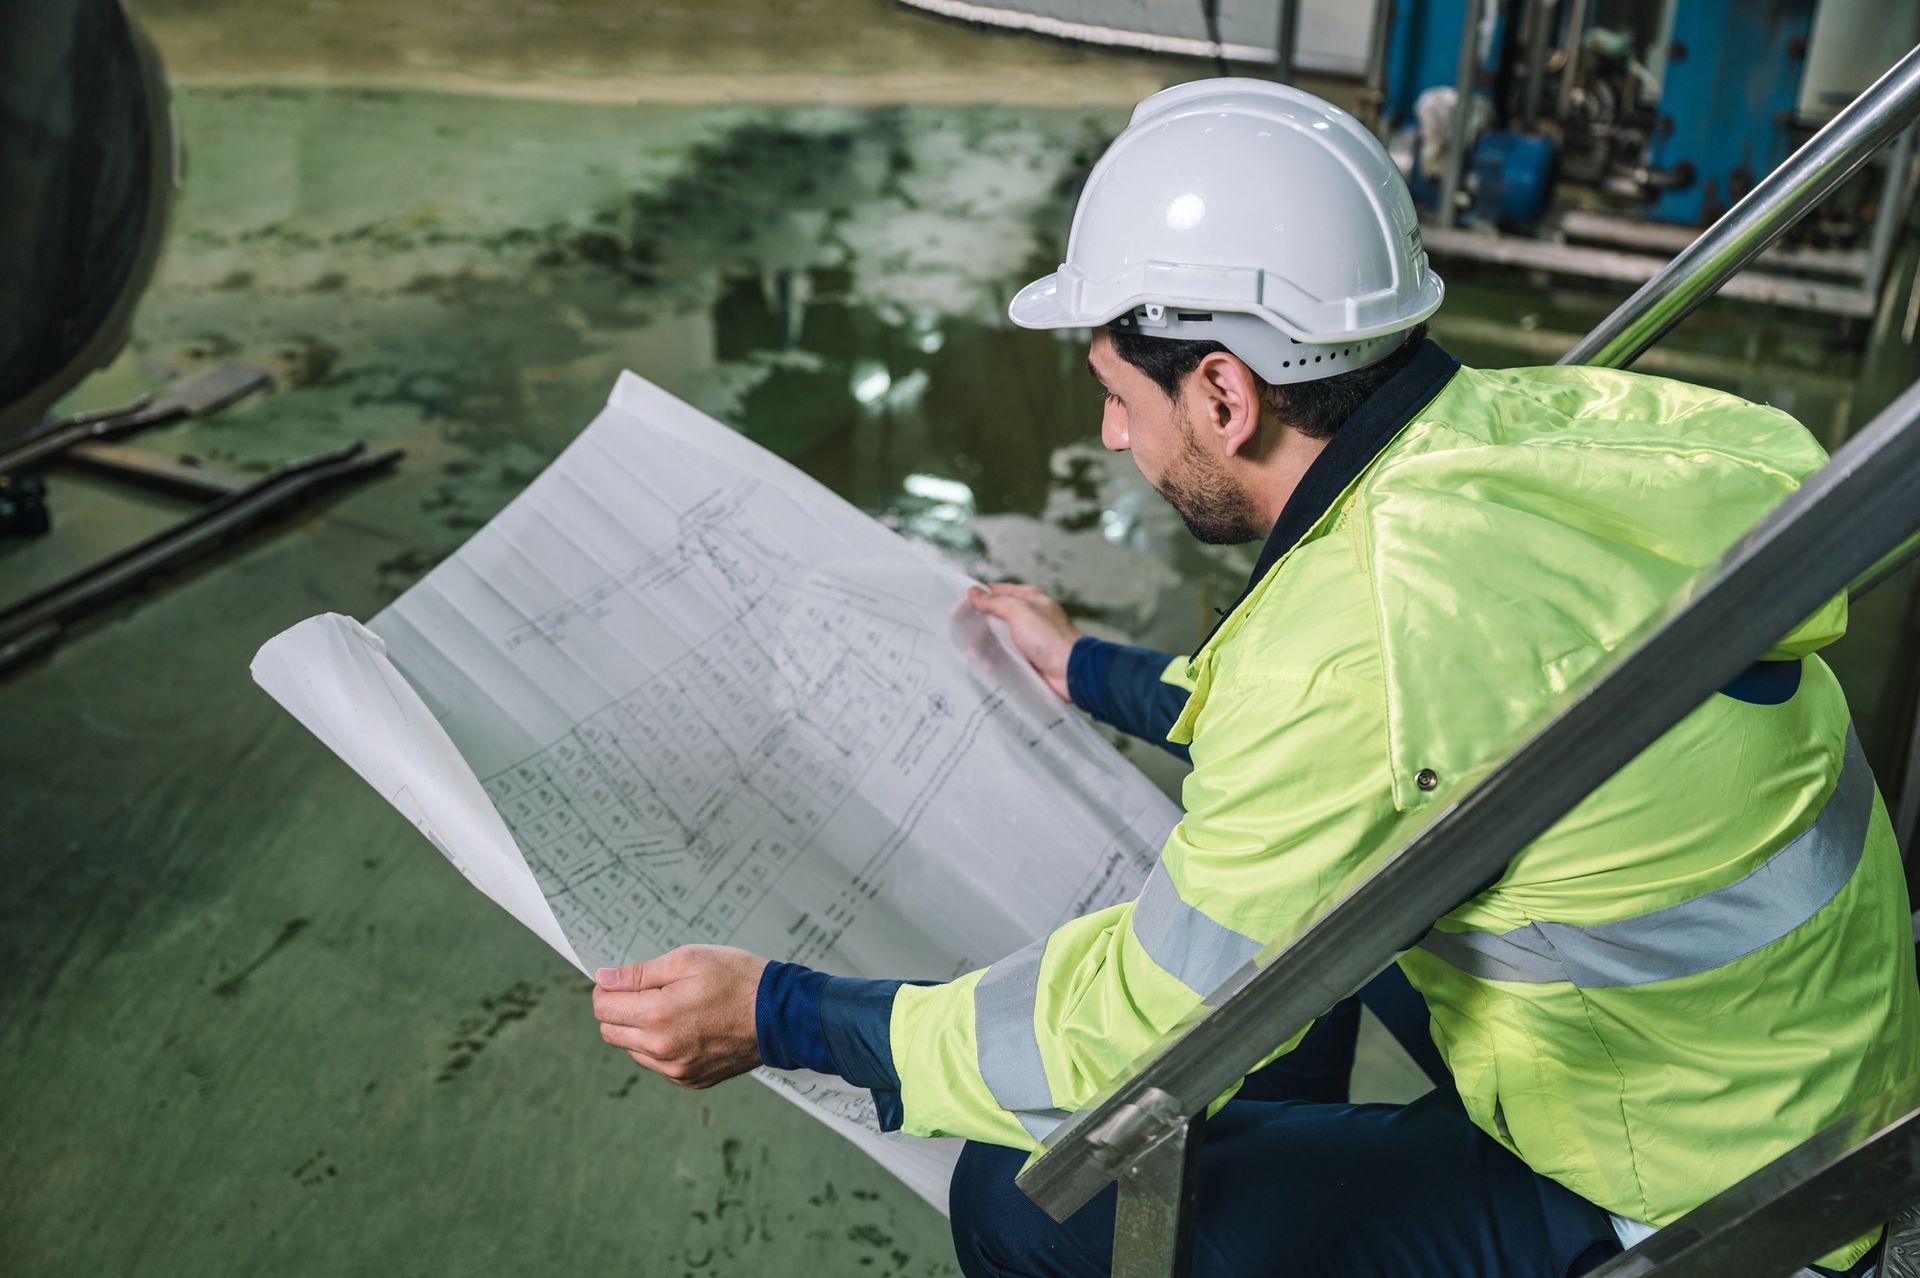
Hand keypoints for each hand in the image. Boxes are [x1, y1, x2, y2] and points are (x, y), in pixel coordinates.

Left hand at [592, 945, 766, 1088]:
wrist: (781, 1015)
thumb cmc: (739, 980)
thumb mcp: (687, 959)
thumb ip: (639, 972)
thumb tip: (604, 979)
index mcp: (657, 1016)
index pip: (603, 1008)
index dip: (608, 988)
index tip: (623, 980)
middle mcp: (662, 1050)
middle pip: (610, 1032)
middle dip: (620, 1009)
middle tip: (650, 991)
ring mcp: (676, 1070)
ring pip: (633, 1050)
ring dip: (641, 1029)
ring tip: (675, 1008)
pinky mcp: (691, 1080)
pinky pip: (658, 1064)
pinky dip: (662, 1046)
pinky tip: (688, 1027)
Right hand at [966, 582, 1080, 701]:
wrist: (1071, 671)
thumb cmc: (1051, 639)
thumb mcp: (1020, 613)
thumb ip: (996, 602)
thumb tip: (975, 592)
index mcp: (1028, 599)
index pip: (995, 593)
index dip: (975, 600)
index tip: (957, 611)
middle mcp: (1027, 616)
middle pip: (993, 618)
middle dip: (978, 629)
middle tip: (965, 640)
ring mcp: (1027, 638)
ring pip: (996, 639)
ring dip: (984, 647)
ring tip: (976, 657)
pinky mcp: (1027, 657)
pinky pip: (1004, 656)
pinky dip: (994, 660)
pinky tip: (988, 667)